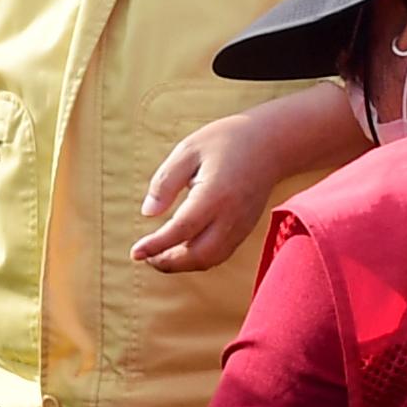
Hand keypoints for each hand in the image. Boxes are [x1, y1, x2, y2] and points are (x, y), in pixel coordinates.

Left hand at [133, 85, 359, 273]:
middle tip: (145, 256)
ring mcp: (241, 225)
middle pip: (198, 255)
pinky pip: (221, 254)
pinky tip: (182, 249)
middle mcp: (231, 216)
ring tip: (159, 256)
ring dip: (183, 265)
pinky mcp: (246, 229)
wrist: (271, 143)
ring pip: (210, 260)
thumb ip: (166, 182)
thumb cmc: (225, 141)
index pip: (182, 229)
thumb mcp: (188, 150)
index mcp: (215, 194)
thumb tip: (147, 214)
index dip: (156, 245)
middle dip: (168, 262)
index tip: (135, 252)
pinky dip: (199, 259)